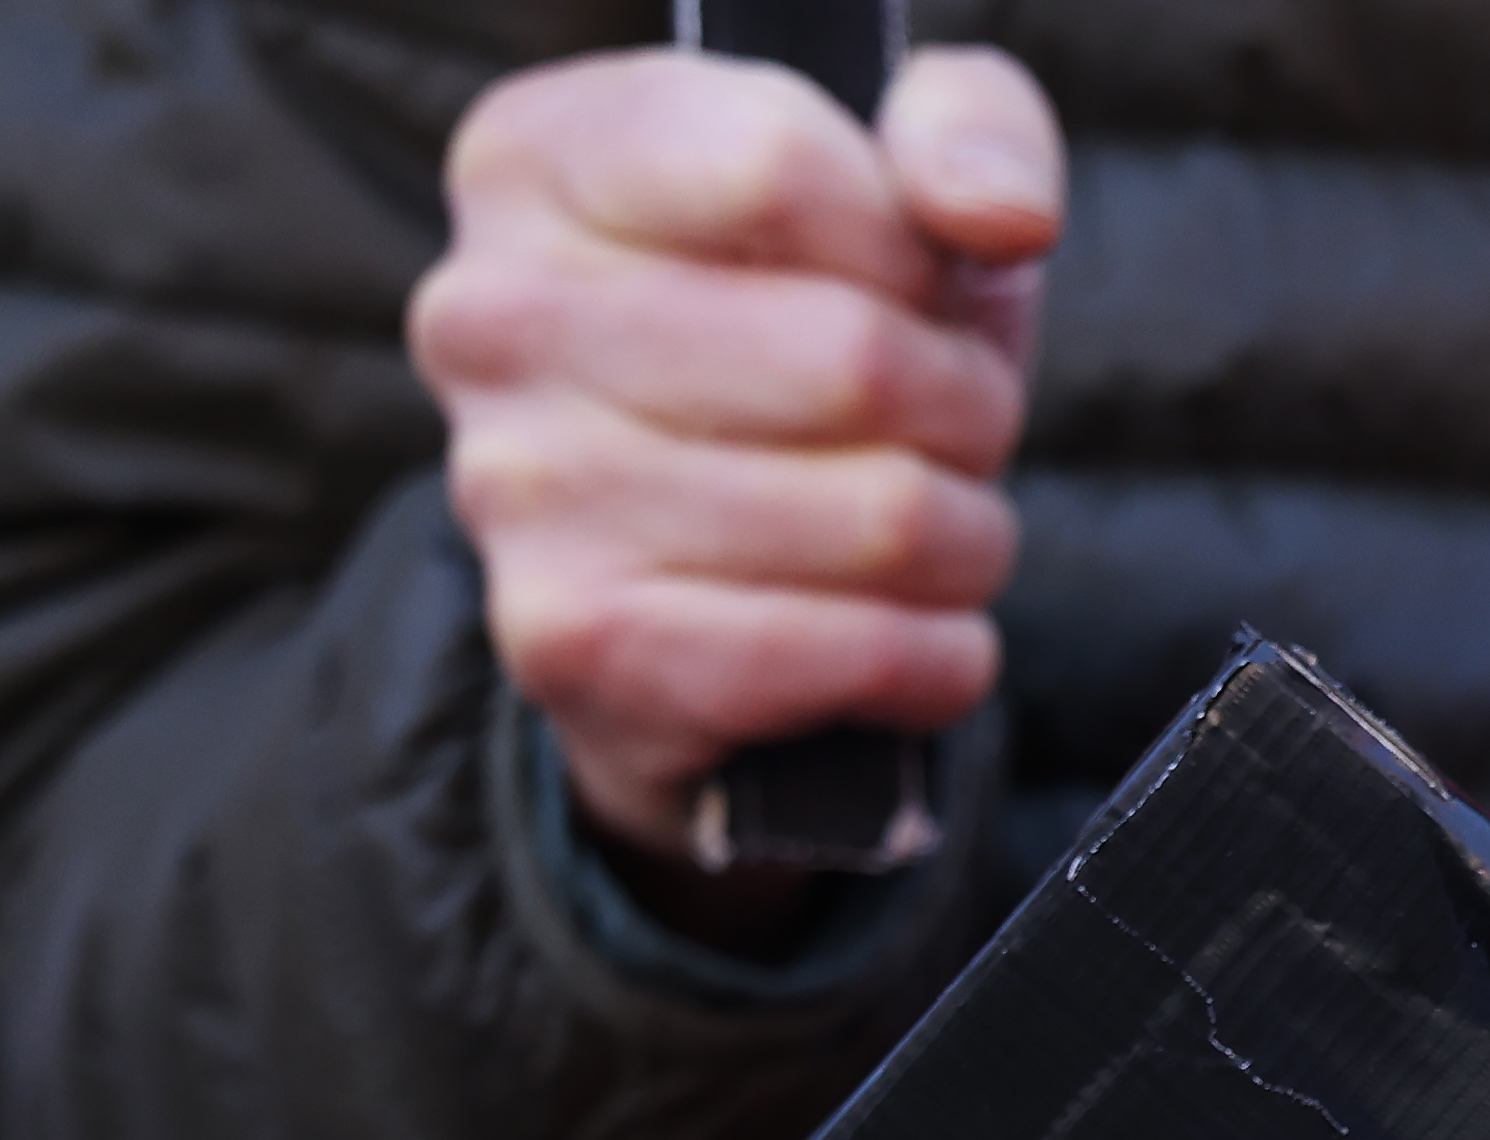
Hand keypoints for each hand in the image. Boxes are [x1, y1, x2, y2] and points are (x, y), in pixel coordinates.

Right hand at [408, 43, 1062, 878]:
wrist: (709, 591)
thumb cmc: (815, 348)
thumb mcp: (900, 196)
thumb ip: (967, 132)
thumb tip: (997, 213)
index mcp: (538, 161)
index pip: (780, 170)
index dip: (909, 252)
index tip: (908, 289)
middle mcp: (492, 316)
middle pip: (856, 359)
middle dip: (966, 412)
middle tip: (940, 432)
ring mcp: (517, 489)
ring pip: (887, 519)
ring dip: (965, 542)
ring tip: (919, 529)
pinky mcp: (577, 647)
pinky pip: (856, 653)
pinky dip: (938, 658)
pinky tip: (906, 633)